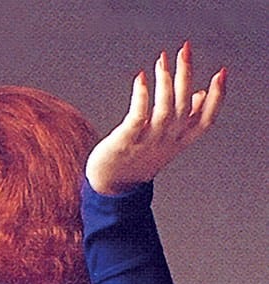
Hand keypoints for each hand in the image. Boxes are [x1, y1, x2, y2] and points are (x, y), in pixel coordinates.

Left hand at [85, 42, 225, 194]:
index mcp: (180, 140)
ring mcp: (147, 142)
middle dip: (186, 75)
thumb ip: (185, 120)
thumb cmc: (138, 158)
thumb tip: (200, 94)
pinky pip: (137, 117)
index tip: (221, 73)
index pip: (206, 120)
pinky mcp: (125, 141)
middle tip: (184, 50)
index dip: (216, 97)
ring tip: (162, 60)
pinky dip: (142, 96)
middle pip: (183, 106)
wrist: (110, 186)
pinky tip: (141, 78)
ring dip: (165, 82)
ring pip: (164, 109)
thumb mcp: (168, 141)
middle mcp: (167, 141)